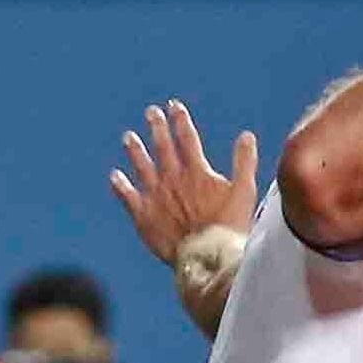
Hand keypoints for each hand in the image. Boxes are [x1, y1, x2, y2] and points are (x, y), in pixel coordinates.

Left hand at [112, 101, 258, 264]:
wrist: (206, 256)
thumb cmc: (229, 227)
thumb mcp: (244, 192)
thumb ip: (244, 162)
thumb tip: (247, 135)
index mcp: (196, 172)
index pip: (187, 138)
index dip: (180, 120)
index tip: (174, 106)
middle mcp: (172, 178)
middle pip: (162, 146)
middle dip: (156, 127)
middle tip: (151, 113)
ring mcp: (155, 195)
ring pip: (141, 165)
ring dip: (135, 150)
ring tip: (129, 137)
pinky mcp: (143, 214)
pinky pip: (127, 195)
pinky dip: (120, 185)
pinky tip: (115, 176)